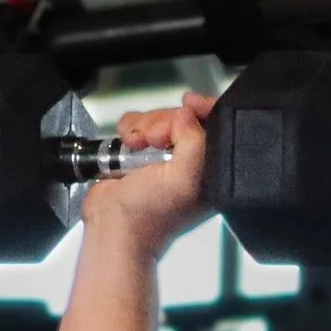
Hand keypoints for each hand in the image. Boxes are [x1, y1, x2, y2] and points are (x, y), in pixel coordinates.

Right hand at [80, 92, 216, 254]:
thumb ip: (195, 141)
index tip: (189, 104)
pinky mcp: (142, 152)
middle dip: (165, 122)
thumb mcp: (185, 178)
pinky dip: (130, 129)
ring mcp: (166, 156)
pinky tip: (129, 146)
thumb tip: (186, 116)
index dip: (204, 110)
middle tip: (154, 142)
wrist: (113, 226)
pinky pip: (139, 124)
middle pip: (184, 117)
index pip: (217, 126)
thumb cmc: (150, 215)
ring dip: (143, 127)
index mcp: (212, 170)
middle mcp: (191, 162)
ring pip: (159, 118)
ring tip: (137, 147)